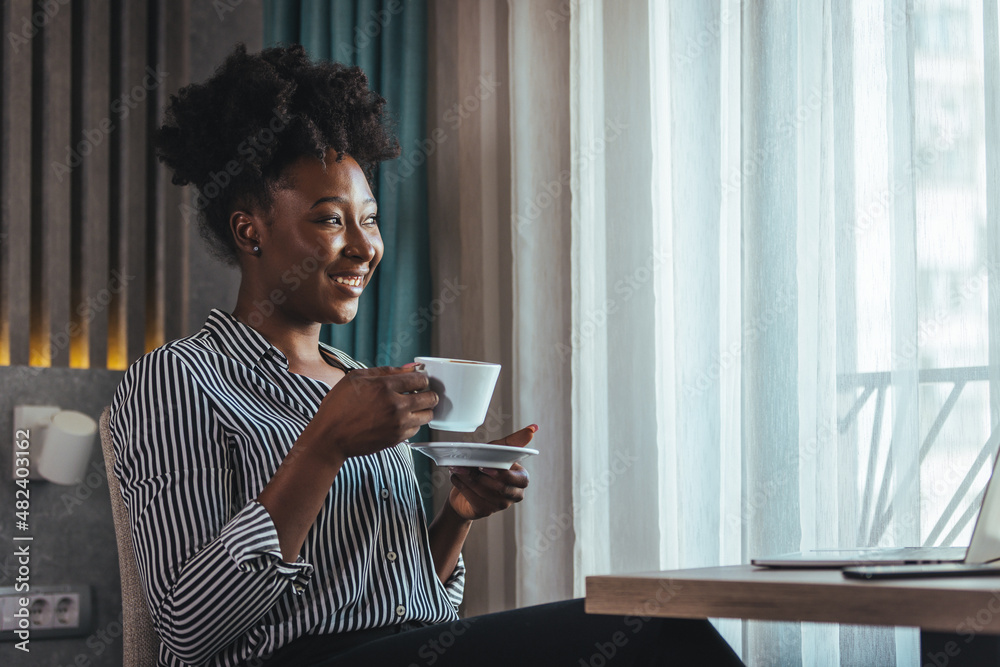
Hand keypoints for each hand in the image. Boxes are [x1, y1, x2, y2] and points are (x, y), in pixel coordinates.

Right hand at [305, 366, 436, 465]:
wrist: (330, 437)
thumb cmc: (338, 406)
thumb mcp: (356, 378)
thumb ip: (386, 371)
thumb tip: (410, 367)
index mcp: (385, 386)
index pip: (420, 379)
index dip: (421, 379)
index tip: (417, 381)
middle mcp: (395, 405)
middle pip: (431, 398)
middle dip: (428, 394)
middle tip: (420, 394)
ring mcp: (398, 424)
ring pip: (427, 416)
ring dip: (423, 410)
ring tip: (411, 408)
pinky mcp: (397, 439)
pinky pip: (416, 430)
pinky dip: (413, 424)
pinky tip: (400, 420)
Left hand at [446, 425, 535, 520]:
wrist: (466, 486)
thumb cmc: (485, 466)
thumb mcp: (498, 451)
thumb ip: (514, 442)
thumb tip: (533, 428)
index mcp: (521, 478)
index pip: (519, 479)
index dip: (502, 474)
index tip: (484, 466)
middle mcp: (514, 494)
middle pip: (500, 487)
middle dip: (480, 476)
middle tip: (465, 465)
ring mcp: (500, 505)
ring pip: (484, 492)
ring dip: (467, 479)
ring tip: (457, 468)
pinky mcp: (485, 511)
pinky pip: (474, 499)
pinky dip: (462, 487)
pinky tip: (456, 478)